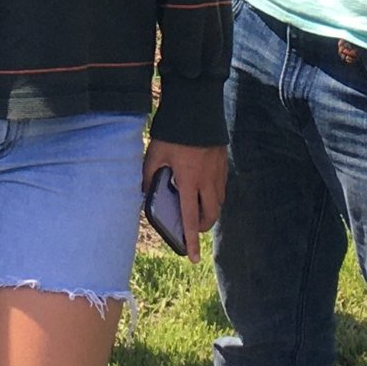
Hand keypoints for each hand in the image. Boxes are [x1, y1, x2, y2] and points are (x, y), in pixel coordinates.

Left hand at [143, 139, 225, 260]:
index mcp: (189, 180)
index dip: (191, 240)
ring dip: (209, 211)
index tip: (193, 258)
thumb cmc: (173, 131)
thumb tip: (143, 191)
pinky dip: (214, 195)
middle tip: (193, 229)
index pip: (191, 218)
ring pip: (219, 202)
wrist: (196, 106)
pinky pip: (222, 187)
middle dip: (203, 227)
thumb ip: (148, 174)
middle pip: (211, 215)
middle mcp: (207, 180)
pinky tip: (203, 188)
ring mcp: (218, 172)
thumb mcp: (154, 153)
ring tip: (197, 209)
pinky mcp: (223, 163)